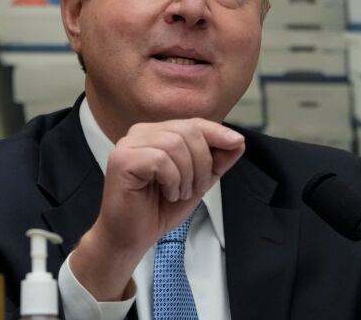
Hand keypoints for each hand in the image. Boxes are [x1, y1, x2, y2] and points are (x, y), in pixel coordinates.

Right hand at [70, 118, 244, 300]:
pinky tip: (166, 193)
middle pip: (187, 130)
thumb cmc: (158, 209)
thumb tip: (238, 142)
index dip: (217, 132)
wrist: (131, 237)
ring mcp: (129, 144)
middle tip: (194, 188)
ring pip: (175, 144)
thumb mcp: (197, 183)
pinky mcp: (122, 159)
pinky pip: (160, 159)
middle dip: (202, 162)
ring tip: (178, 193)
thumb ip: (216, 162)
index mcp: (157, 133)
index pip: (193, 123)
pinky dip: (171, 180)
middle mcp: (141, 133)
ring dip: (186, 175)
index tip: (237, 142)